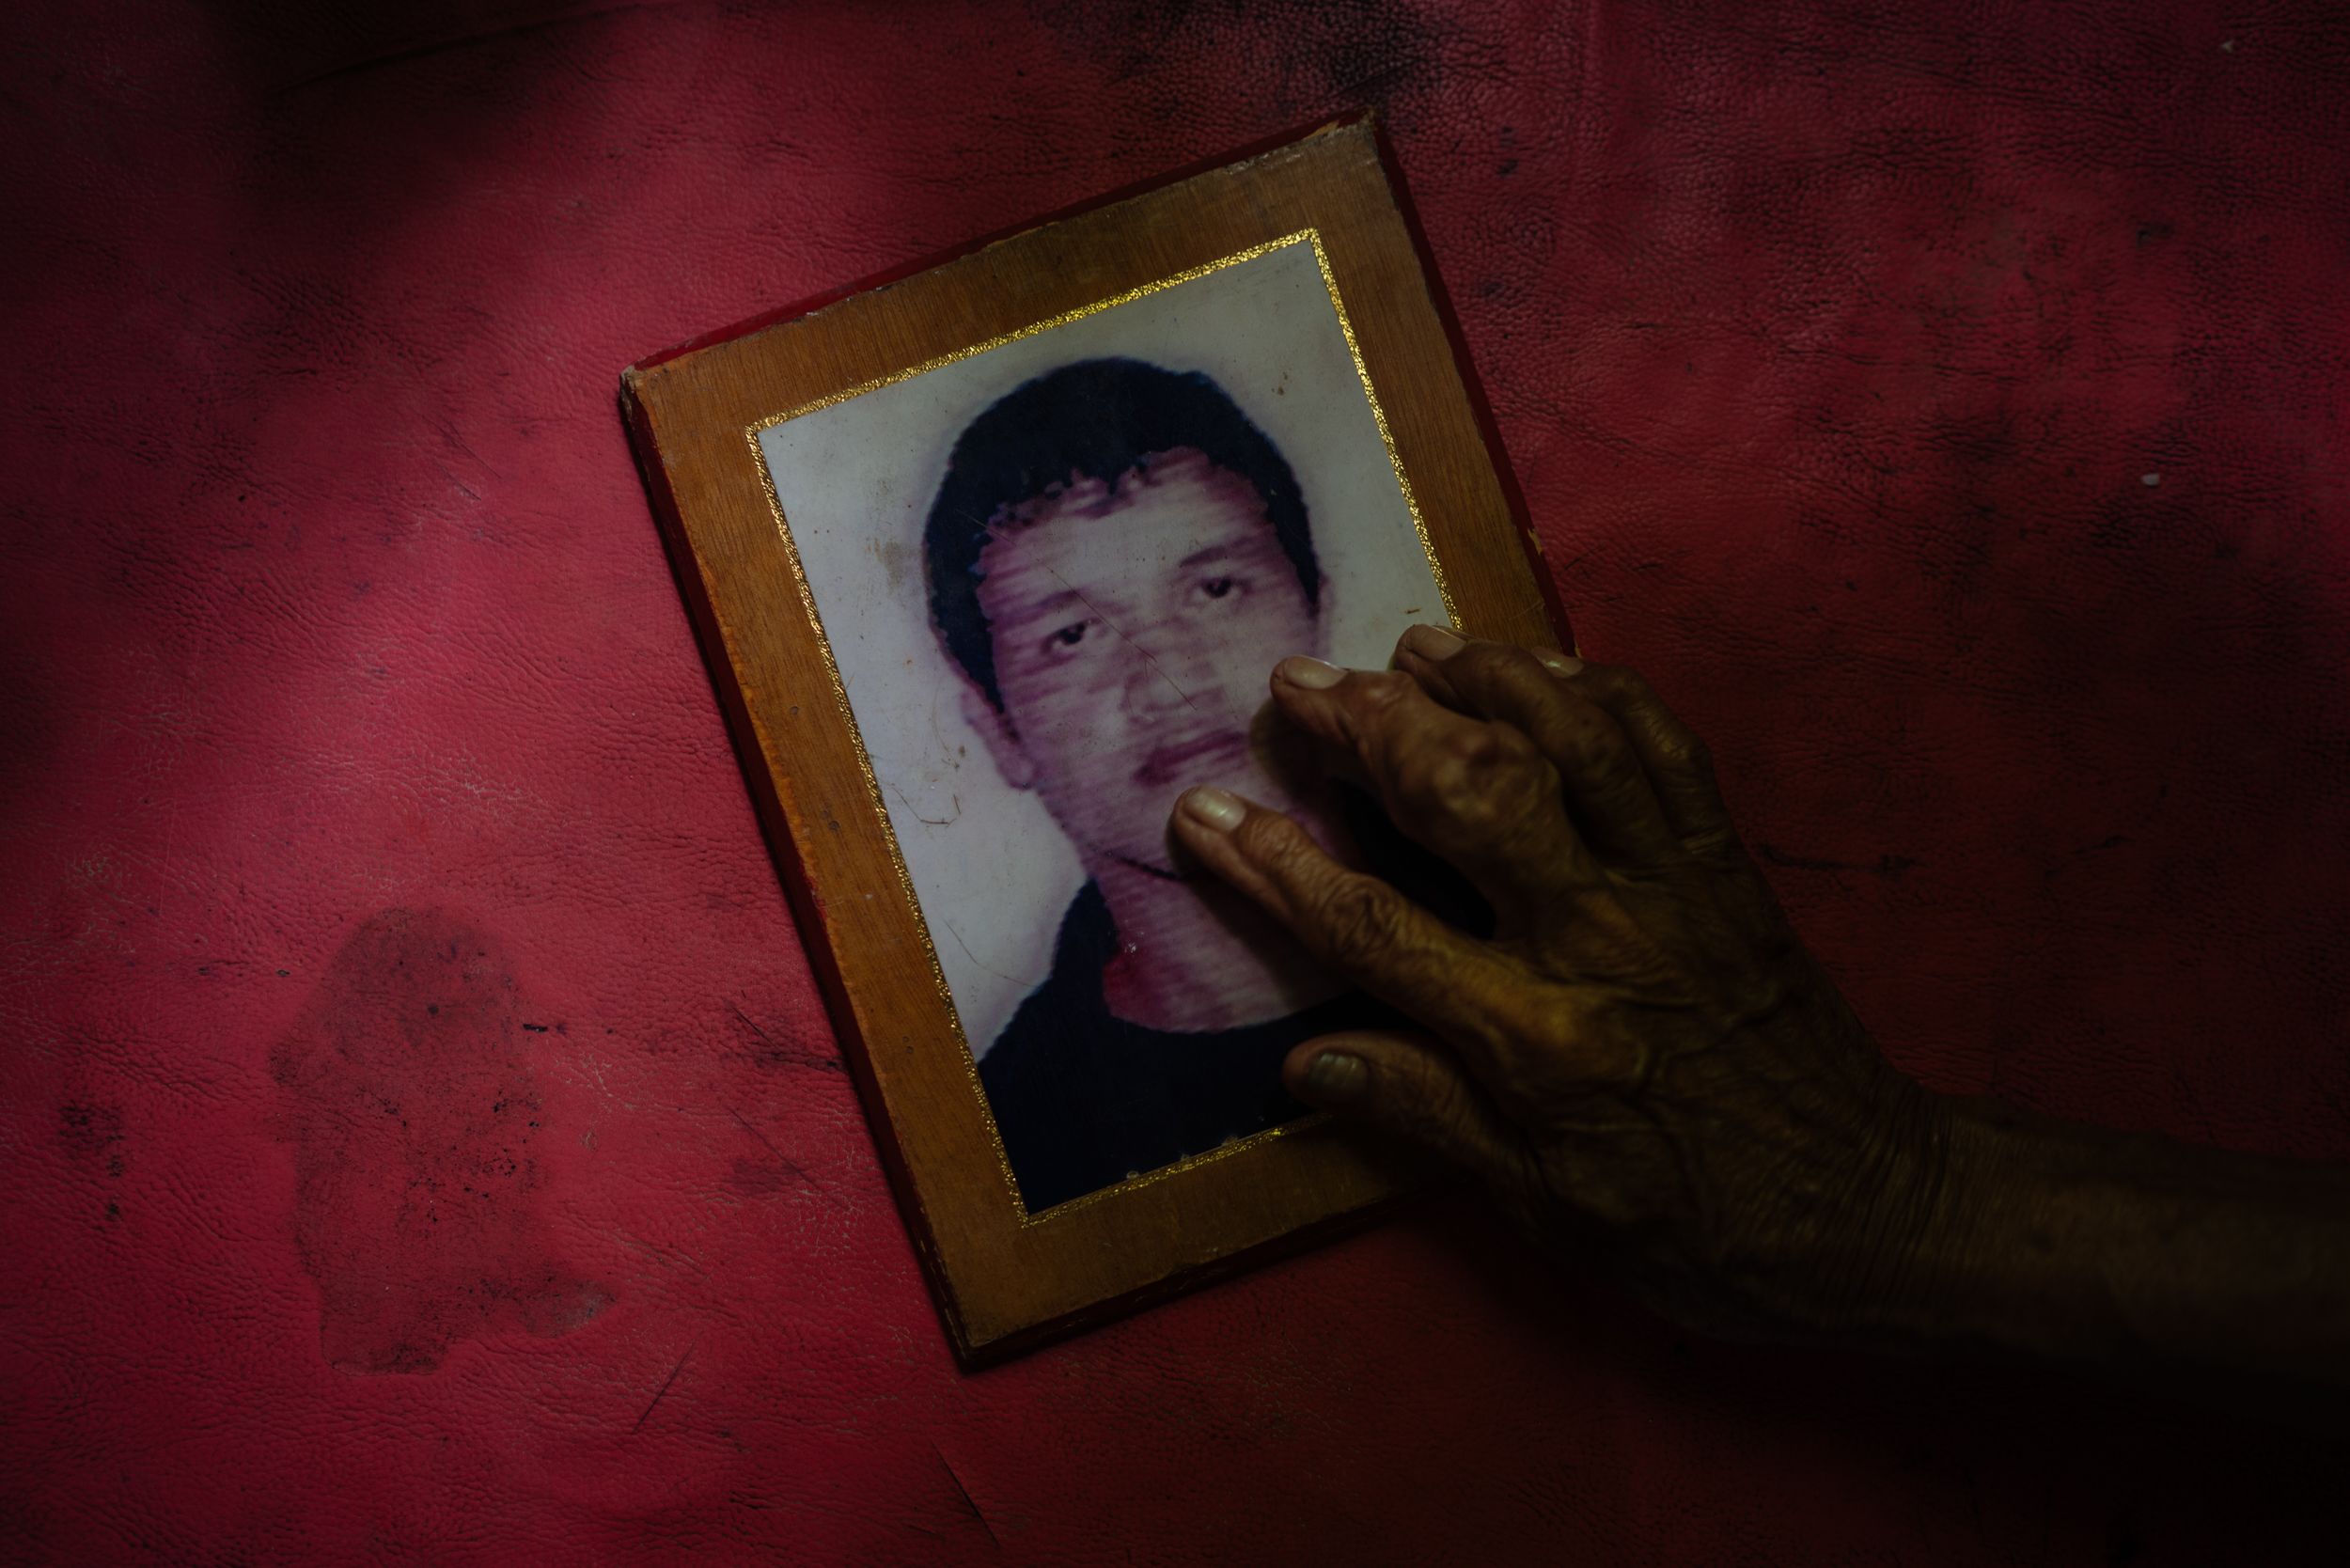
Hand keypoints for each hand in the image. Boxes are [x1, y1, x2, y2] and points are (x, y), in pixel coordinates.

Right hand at [1171, 627, 1948, 1338]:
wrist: (1877, 1213)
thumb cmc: (1701, 1230)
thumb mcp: (1549, 1211)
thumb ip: (1429, 1118)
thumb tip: (1306, 1063)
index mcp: (1537, 1042)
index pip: (1374, 929)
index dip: (1275, 866)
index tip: (1204, 809)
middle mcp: (1600, 938)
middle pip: (1470, 792)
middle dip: (1374, 724)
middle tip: (1300, 679)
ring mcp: (1673, 886)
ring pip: (1571, 740)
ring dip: (1485, 677)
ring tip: (1414, 642)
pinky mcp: (1728, 863)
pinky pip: (1664, 747)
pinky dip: (1598, 691)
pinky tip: (1543, 666)